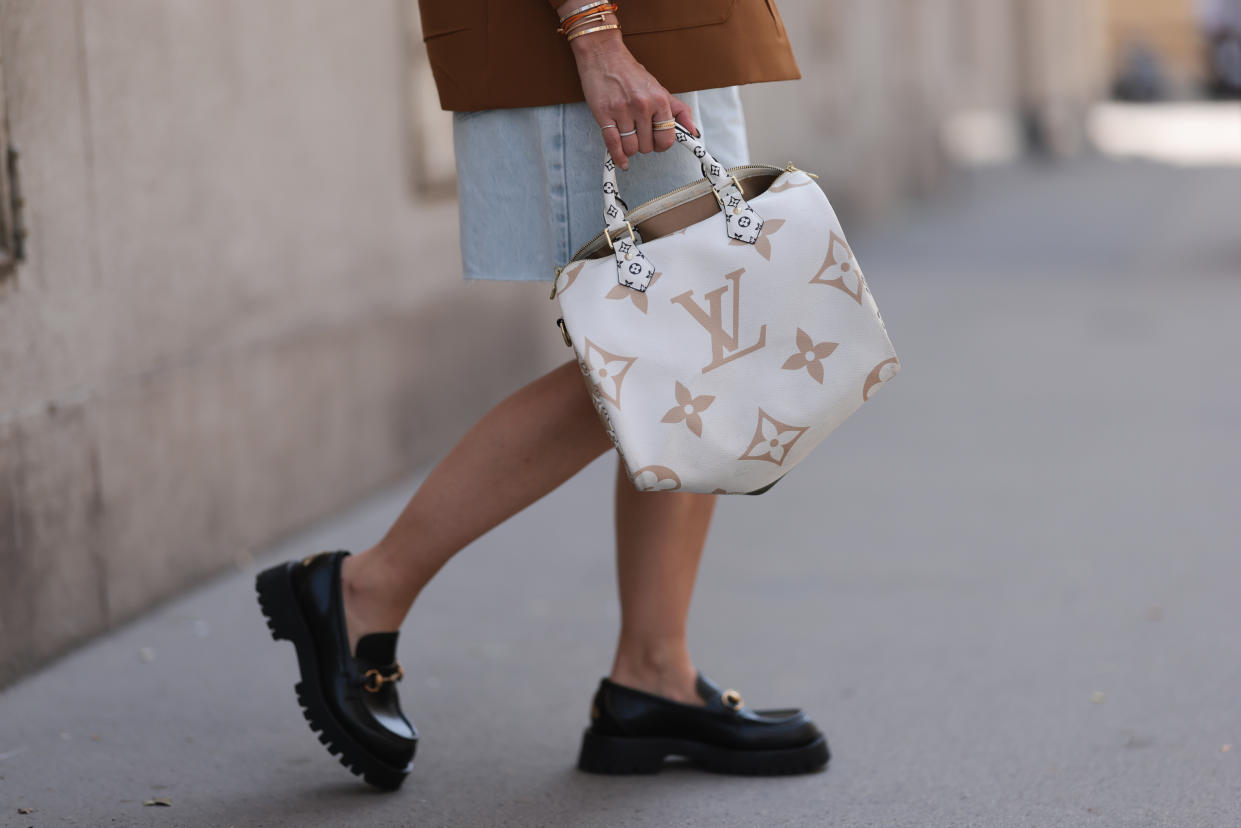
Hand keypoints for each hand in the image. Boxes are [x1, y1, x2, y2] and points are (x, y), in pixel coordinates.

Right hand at [563, 18, 697, 169]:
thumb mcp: (658, 88)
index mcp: (659, 100)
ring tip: (629, 138)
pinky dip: (618, 157)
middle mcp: (643, 106)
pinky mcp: (604, 115)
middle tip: (640, 136)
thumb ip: (678, 111)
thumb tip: (694, 132)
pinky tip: (621, 160)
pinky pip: (613, 144)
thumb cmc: (629, 71)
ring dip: (630, 149)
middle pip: (648, 146)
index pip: (667, 137)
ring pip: (631, 148)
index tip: (657, 142)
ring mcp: (622, 111)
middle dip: (644, 145)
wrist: (602, 53)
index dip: (662, 144)